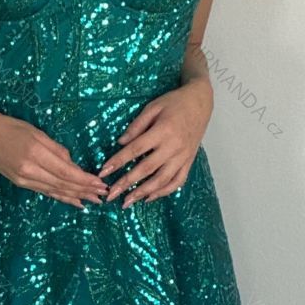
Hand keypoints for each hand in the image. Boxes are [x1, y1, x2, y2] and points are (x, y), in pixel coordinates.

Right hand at [0, 108, 108, 208]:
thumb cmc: (9, 127)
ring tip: (94, 201)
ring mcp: (24, 180)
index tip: (101, 183)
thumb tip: (73, 164)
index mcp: (35, 154)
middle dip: (85, 190)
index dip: (85, 180)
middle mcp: (30, 171)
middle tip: (104, 194)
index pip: (66, 172)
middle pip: (63, 185)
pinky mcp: (21, 183)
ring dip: (77, 196)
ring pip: (56, 191)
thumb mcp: (36, 132)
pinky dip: (62, 197)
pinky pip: (46, 192)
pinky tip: (75, 202)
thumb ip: (56, 149)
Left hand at [99, 81, 212, 206]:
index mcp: (162, 131)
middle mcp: (173, 147)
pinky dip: (163, 192)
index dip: (118, 161)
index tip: (104, 172)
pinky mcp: (189, 162)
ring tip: (127, 202)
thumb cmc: (174, 103)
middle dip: (127, 183)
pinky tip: (149, 197)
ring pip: (162, 179)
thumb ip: (137, 126)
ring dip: (143, 192)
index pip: (135, 149)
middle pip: (146, 169)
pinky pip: (177, 181)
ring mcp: (183, 156)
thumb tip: (121, 142)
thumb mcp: (153, 107)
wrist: (200, 102)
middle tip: (111, 194)